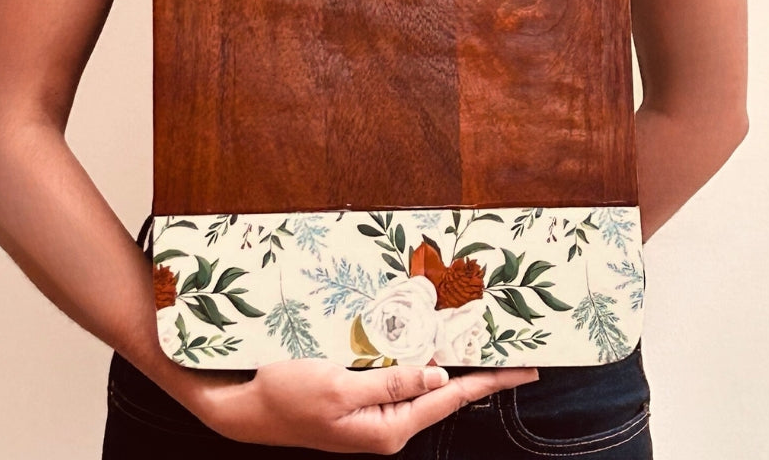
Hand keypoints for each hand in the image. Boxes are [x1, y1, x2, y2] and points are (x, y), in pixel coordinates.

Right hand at [179, 358, 538, 452]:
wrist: (243, 405)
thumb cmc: (286, 397)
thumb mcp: (339, 388)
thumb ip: (389, 383)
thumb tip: (435, 373)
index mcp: (387, 429)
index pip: (449, 397)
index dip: (489, 382)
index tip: (524, 371)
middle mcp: (386, 424)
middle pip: (443, 390)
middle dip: (476, 370)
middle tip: (512, 351)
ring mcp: (373, 411)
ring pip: (420, 379)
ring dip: (446, 358)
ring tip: (477, 340)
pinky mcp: (359, 395)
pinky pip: (396, 373)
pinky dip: (415, 355)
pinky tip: (425, 341)